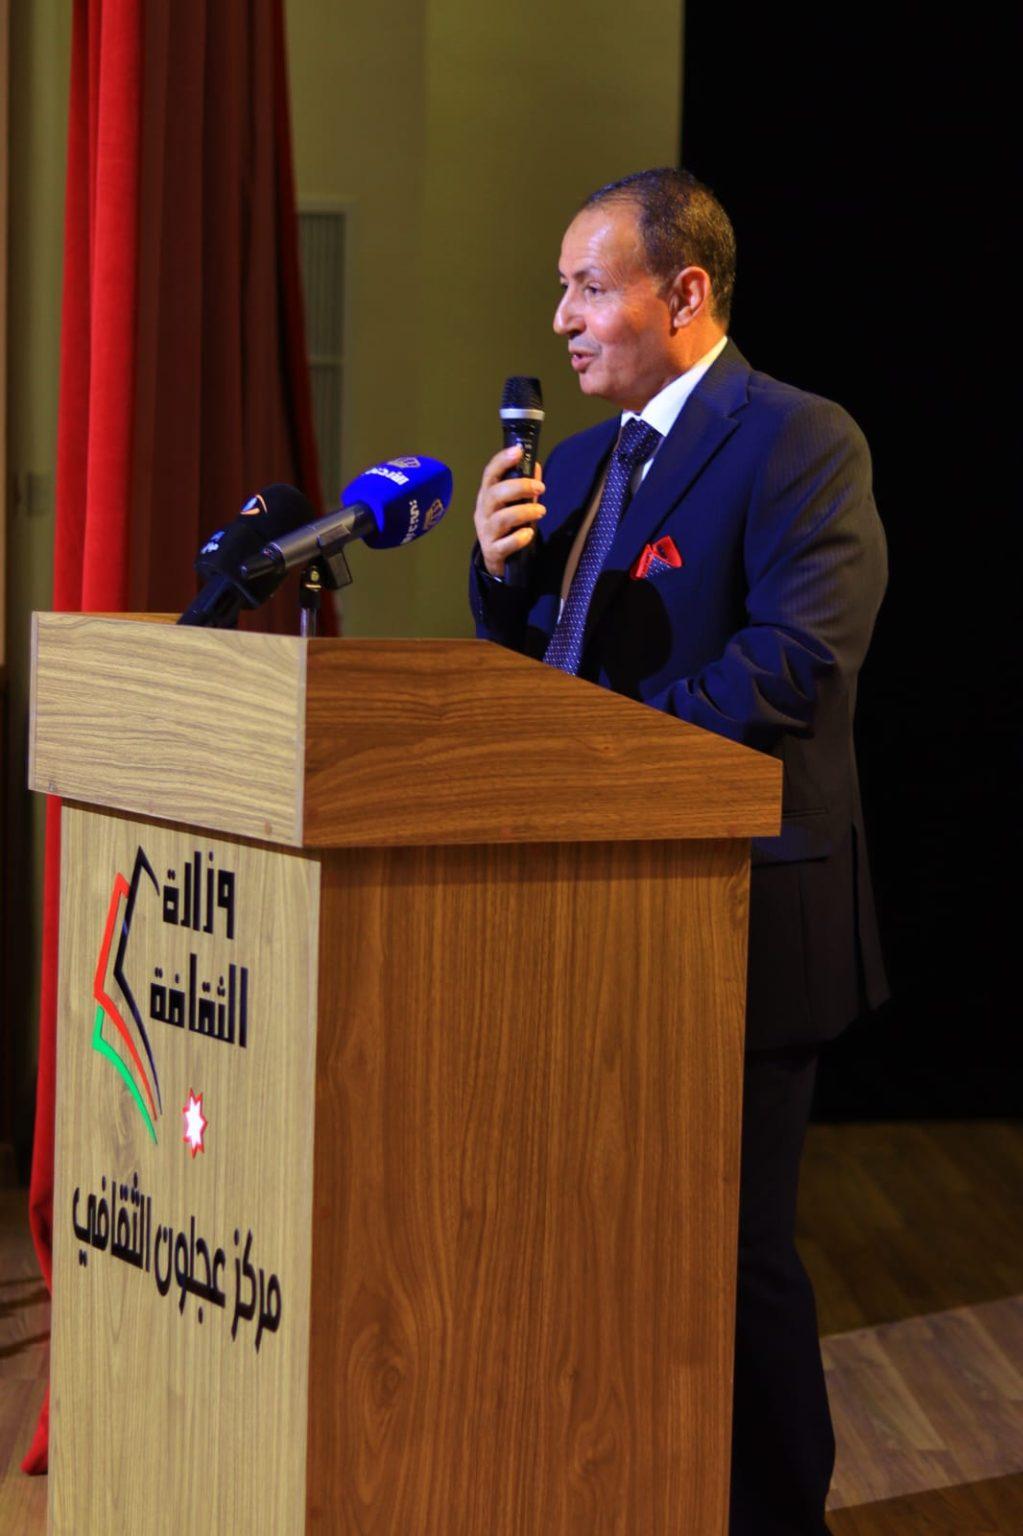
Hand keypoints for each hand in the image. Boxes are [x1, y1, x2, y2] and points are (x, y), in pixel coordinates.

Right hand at [473, 445, 545, 577]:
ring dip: (524, 512)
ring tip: (541, 511)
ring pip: (501, 519)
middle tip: (541, 488)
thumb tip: (535, 465)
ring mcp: (486, 532)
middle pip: (495, 494)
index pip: (490, 474)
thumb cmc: (507, 526)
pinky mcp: (493, 551)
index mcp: (488, 496)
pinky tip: (529, 534)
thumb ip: (524, 487)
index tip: (518, 451)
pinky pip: (504, 545)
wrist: (497, 558)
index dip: (502, 461)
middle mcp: (483, 512)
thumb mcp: (514, 504)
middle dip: (519, 487)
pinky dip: (518, 539)